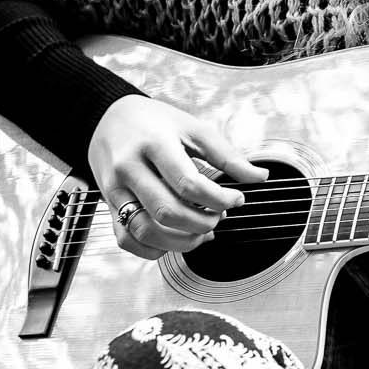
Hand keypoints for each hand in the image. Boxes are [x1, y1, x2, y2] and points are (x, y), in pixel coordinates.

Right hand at [89, 94, 267, 258]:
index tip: (237, 199)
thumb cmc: (154, 123)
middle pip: (167, 212)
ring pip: (145, 231)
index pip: (188, 184)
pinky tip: (175, 239)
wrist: (110, 119)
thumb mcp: (193, 128)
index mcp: (154, 144)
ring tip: (202, 231)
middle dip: (203, 223)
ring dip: (181, 241)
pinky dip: (154, 249)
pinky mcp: (108, 206)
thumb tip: (260, 177)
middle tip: (219, 216)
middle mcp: (129, 168)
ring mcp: (114, 189)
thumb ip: (227, 155)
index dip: (219, 199)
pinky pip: (127, 239)